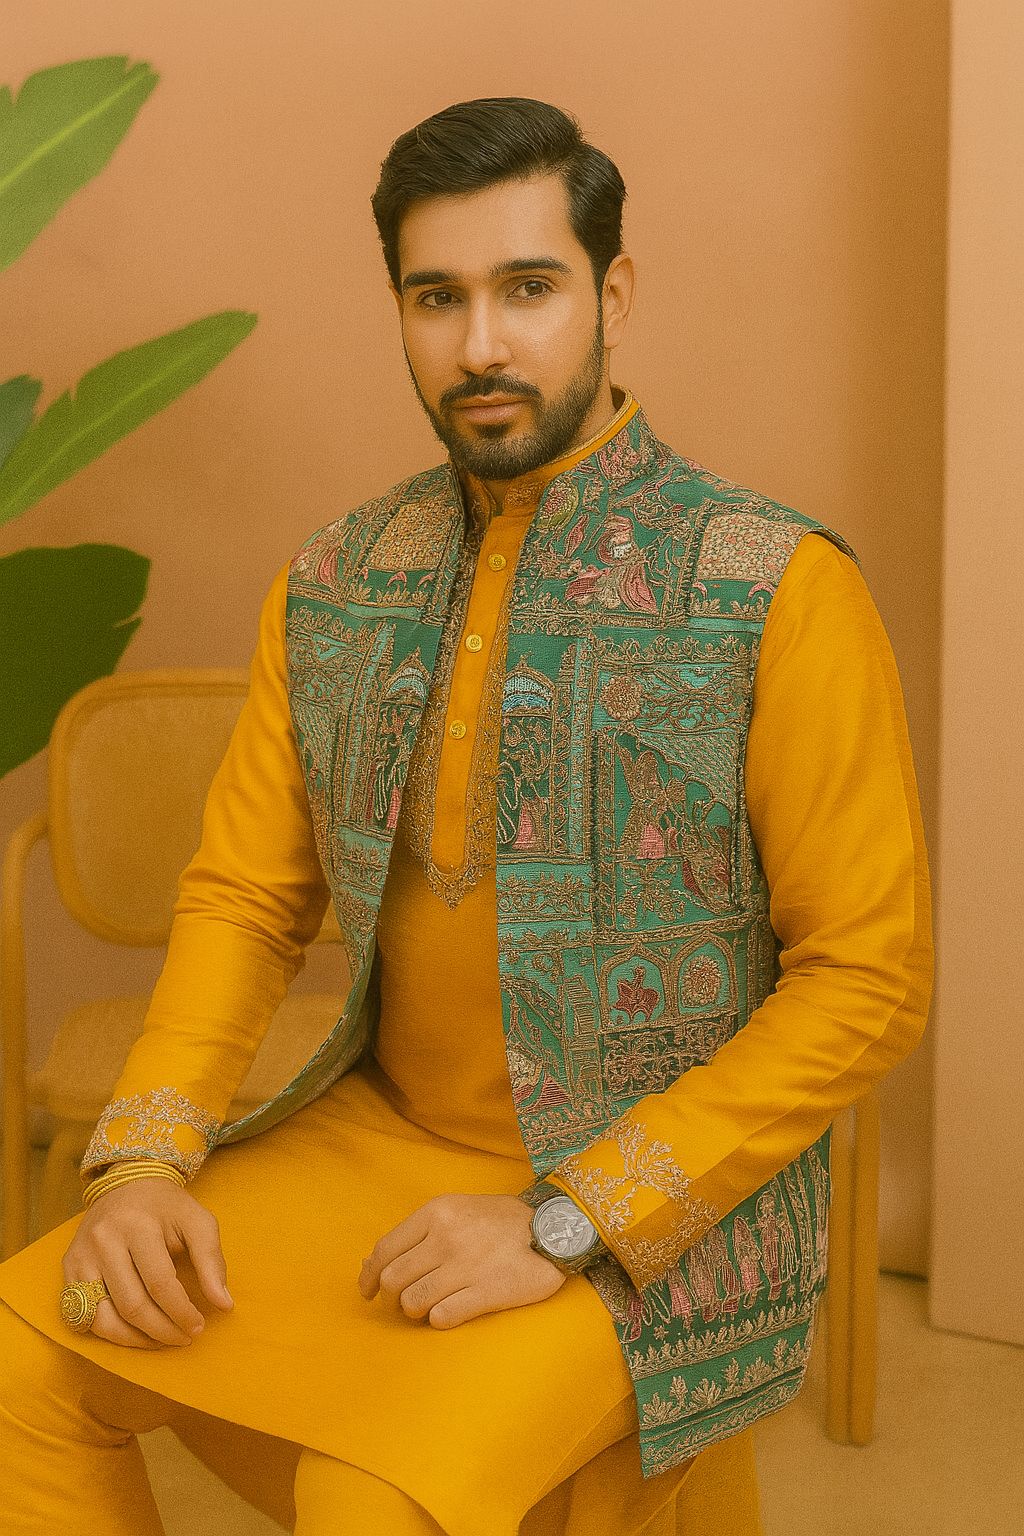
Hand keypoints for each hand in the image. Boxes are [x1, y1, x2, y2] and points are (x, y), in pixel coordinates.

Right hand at [62, 1179, 232, 1348]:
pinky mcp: (68, 1268)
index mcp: (138, 1225)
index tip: (198, 1326)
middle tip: (184, 1338)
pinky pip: (84, 1317)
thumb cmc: (166, 1206)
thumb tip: (224, 1305)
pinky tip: (134, 1333)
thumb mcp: (197, 1221)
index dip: (182, 1312)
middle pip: (133, 1305)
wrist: (127, 1183)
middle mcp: (103, 1241)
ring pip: (104, 1319)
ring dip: (135, 1340)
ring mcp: (81, 1256)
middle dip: (162, 1330)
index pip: (160, 1284)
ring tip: (161, 1341)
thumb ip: (212, 1260)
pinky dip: (110, 1333)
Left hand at [359, 1192, 564, 1329]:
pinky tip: (449, 1313)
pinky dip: (438, 1320)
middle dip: (391, 1298)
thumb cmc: (501, 1221)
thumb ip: (419, 1232)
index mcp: (437, 1212)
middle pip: (392, 1280)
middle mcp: (446, 1237)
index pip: (384, 1250)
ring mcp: (465, 1266)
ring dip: (414, 1312)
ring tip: (428, 1307)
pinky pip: (441, 1317)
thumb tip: (373, 1263)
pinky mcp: (485, 1293)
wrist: (556, 1228)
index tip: (368, 1291)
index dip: (368, 1276)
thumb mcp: (458, 1210)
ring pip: (412, 1302)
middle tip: (403, 1303)